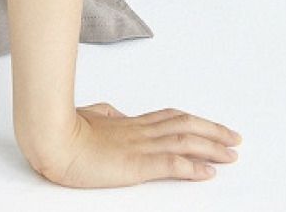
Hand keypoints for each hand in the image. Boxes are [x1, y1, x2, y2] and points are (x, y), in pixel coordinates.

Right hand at [23, 102, 242, 188]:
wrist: (51, 137)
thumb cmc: (61, 128)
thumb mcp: (88, 117)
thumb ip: (106, 116)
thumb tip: (115, 114)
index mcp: (127, 122)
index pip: (169, 118)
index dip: (193, 121)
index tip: (212, 126)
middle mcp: (138, 131)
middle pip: (184, 125)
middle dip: (213, 131)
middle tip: (235, 137)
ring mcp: (138, 146)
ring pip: (184, 141)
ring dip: (212, 147)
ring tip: (232, 153)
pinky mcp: (136, 164)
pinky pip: (172, 164)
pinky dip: (194, 167)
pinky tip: (210, 172)